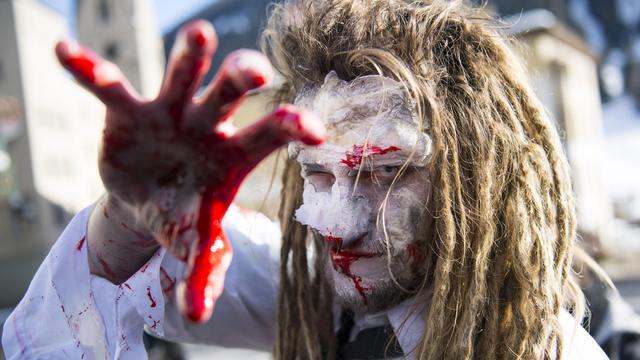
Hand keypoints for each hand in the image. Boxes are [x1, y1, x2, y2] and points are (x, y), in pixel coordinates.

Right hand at [55, 20, 323, 321]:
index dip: (291, 128)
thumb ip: (202, 268)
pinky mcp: (129, 110)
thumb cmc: (184, 213)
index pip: (269, 135)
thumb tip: (198, 313)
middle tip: (256, 71)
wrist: (148, 198)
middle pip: (228, 96)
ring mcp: (169, 111)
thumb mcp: (195, 239)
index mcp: (234, 153)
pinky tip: (65, 53)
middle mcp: (208, 124)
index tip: (314, 129)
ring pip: (182, 77)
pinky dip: (89, 72)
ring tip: (200, 33)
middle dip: (240, 80)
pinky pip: (110, 86)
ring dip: (189, 58)